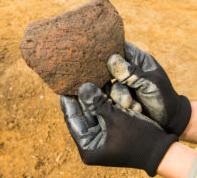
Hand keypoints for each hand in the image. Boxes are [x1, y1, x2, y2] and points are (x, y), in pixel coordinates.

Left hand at [60, 82, 177, 176]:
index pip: (72, 119)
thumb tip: (82, 86)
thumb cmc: (139, 137)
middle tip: (73, 78)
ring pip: (92, 110)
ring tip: (83, 76)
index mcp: (88, 146)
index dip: (68, 101)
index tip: (62, 85)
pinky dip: (102, 99)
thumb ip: (97, 103)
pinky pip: (102, 111)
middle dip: (80, 96)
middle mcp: (92, 141)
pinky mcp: (110, 128)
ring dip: (92, 95)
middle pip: (82, 113)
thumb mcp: (116, 118)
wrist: (163, 149)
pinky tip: (98, 83)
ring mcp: (101, 134)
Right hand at [107, 41, 190, 135]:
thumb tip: (111, 59)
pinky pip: (108, 96)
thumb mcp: (151, 83)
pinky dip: (117, 102)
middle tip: (119, 85)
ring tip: (131, 104)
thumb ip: (132, 73)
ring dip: (119, 95)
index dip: (108, 48)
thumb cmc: (163, 98)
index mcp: (138, 59)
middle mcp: (127, 70)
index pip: (120, 46)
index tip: (100, 56)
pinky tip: (129, 107)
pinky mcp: (116, 97)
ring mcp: (121, 84)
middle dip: (110, 77)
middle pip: (108, 66)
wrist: (167, 121)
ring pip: (109, 84)